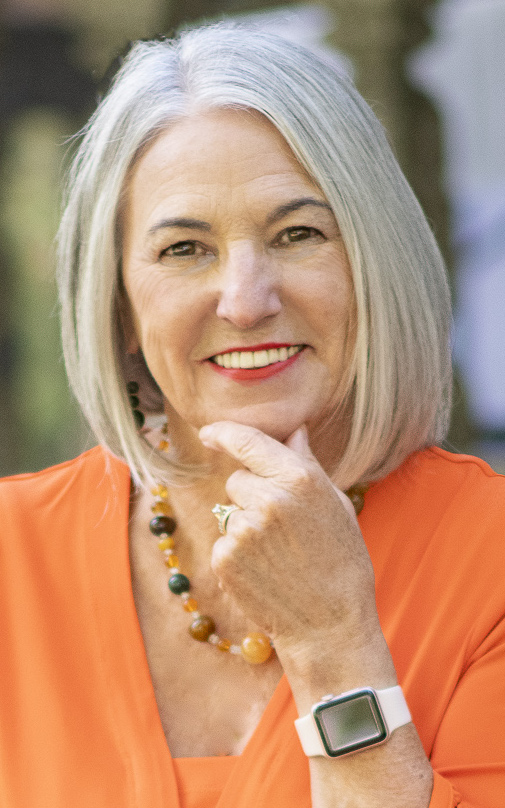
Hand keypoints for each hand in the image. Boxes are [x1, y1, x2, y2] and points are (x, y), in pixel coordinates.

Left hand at [199, 421, 376, 656]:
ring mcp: (244, 529)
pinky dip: (237, 553)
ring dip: (244, 526)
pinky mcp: (225, 557)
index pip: (248, 441)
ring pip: (229, 512)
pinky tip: (264, 571)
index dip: (223, 433)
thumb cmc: (341, 563)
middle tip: (280, 526)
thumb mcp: (335, 505)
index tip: (209, 433)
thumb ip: (307, 464)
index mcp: (299, 478)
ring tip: (277, 554)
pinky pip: (223, 541)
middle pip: (236, 479)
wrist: (330, 625)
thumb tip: (295, 430)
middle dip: (250, 495)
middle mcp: (269, 498)